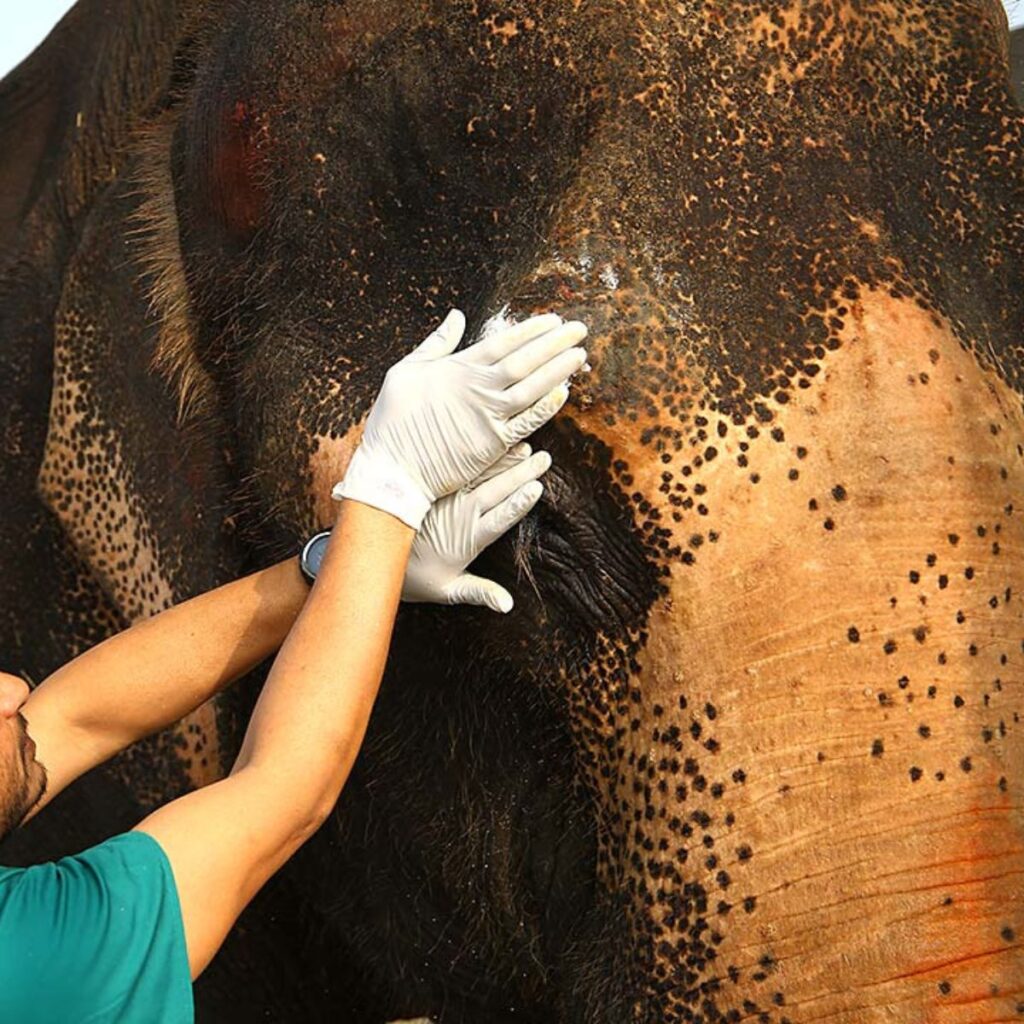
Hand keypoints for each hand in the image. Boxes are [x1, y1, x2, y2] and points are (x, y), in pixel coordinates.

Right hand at [333, 309, 586, 527]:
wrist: (393, 468)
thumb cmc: (393, 419)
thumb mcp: (406, 370)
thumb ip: (437, 343)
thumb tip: (457, 316)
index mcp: (459, 368)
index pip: (504, 342)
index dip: (531, 330)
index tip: (554, 319)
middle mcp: (478, 388)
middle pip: (525, 360)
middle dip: (554, 343)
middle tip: (580, 329)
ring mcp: (488, 417)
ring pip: (532, 388)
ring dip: (557, 370)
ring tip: (580, 355)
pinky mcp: (492, 444)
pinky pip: (526, 422)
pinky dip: (545, 408)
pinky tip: (563, 394)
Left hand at [403, 444, 549, 612]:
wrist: (378, 557)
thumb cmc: (418, 580)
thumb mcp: (449, 591)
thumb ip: (480, 593)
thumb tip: (507, 605)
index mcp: (469, 539)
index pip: (500, 518)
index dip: (518, 503)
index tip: (536, 488)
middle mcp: (461, 515)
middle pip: (497, 491)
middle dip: (522, 474)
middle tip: (545, 459)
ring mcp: (450, 500)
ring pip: (482, 476)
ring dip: (505, 462)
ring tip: (526, 447)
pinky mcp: (438, 490)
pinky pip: (462, 471)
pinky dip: (481, 459)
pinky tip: (495, 446)